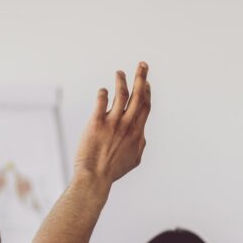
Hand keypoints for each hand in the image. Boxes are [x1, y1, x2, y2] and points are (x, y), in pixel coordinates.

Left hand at [72, 62, 150, 184]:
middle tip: (142, 65)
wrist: (95, 177)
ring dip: (122, 81)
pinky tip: (103, 91)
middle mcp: (127, 125)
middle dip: (141, 78)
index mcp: (137, 133)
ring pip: (121, 95)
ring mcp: (113, 123)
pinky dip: (103, 93)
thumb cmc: (113, 171)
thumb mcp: (134, 160)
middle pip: (138, 96)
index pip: (145, 107)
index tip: (146, 83)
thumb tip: (142, 135)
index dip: (147, 92)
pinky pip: (101, 101)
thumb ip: (140, 144)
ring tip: (120, 73)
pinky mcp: (97, 123)